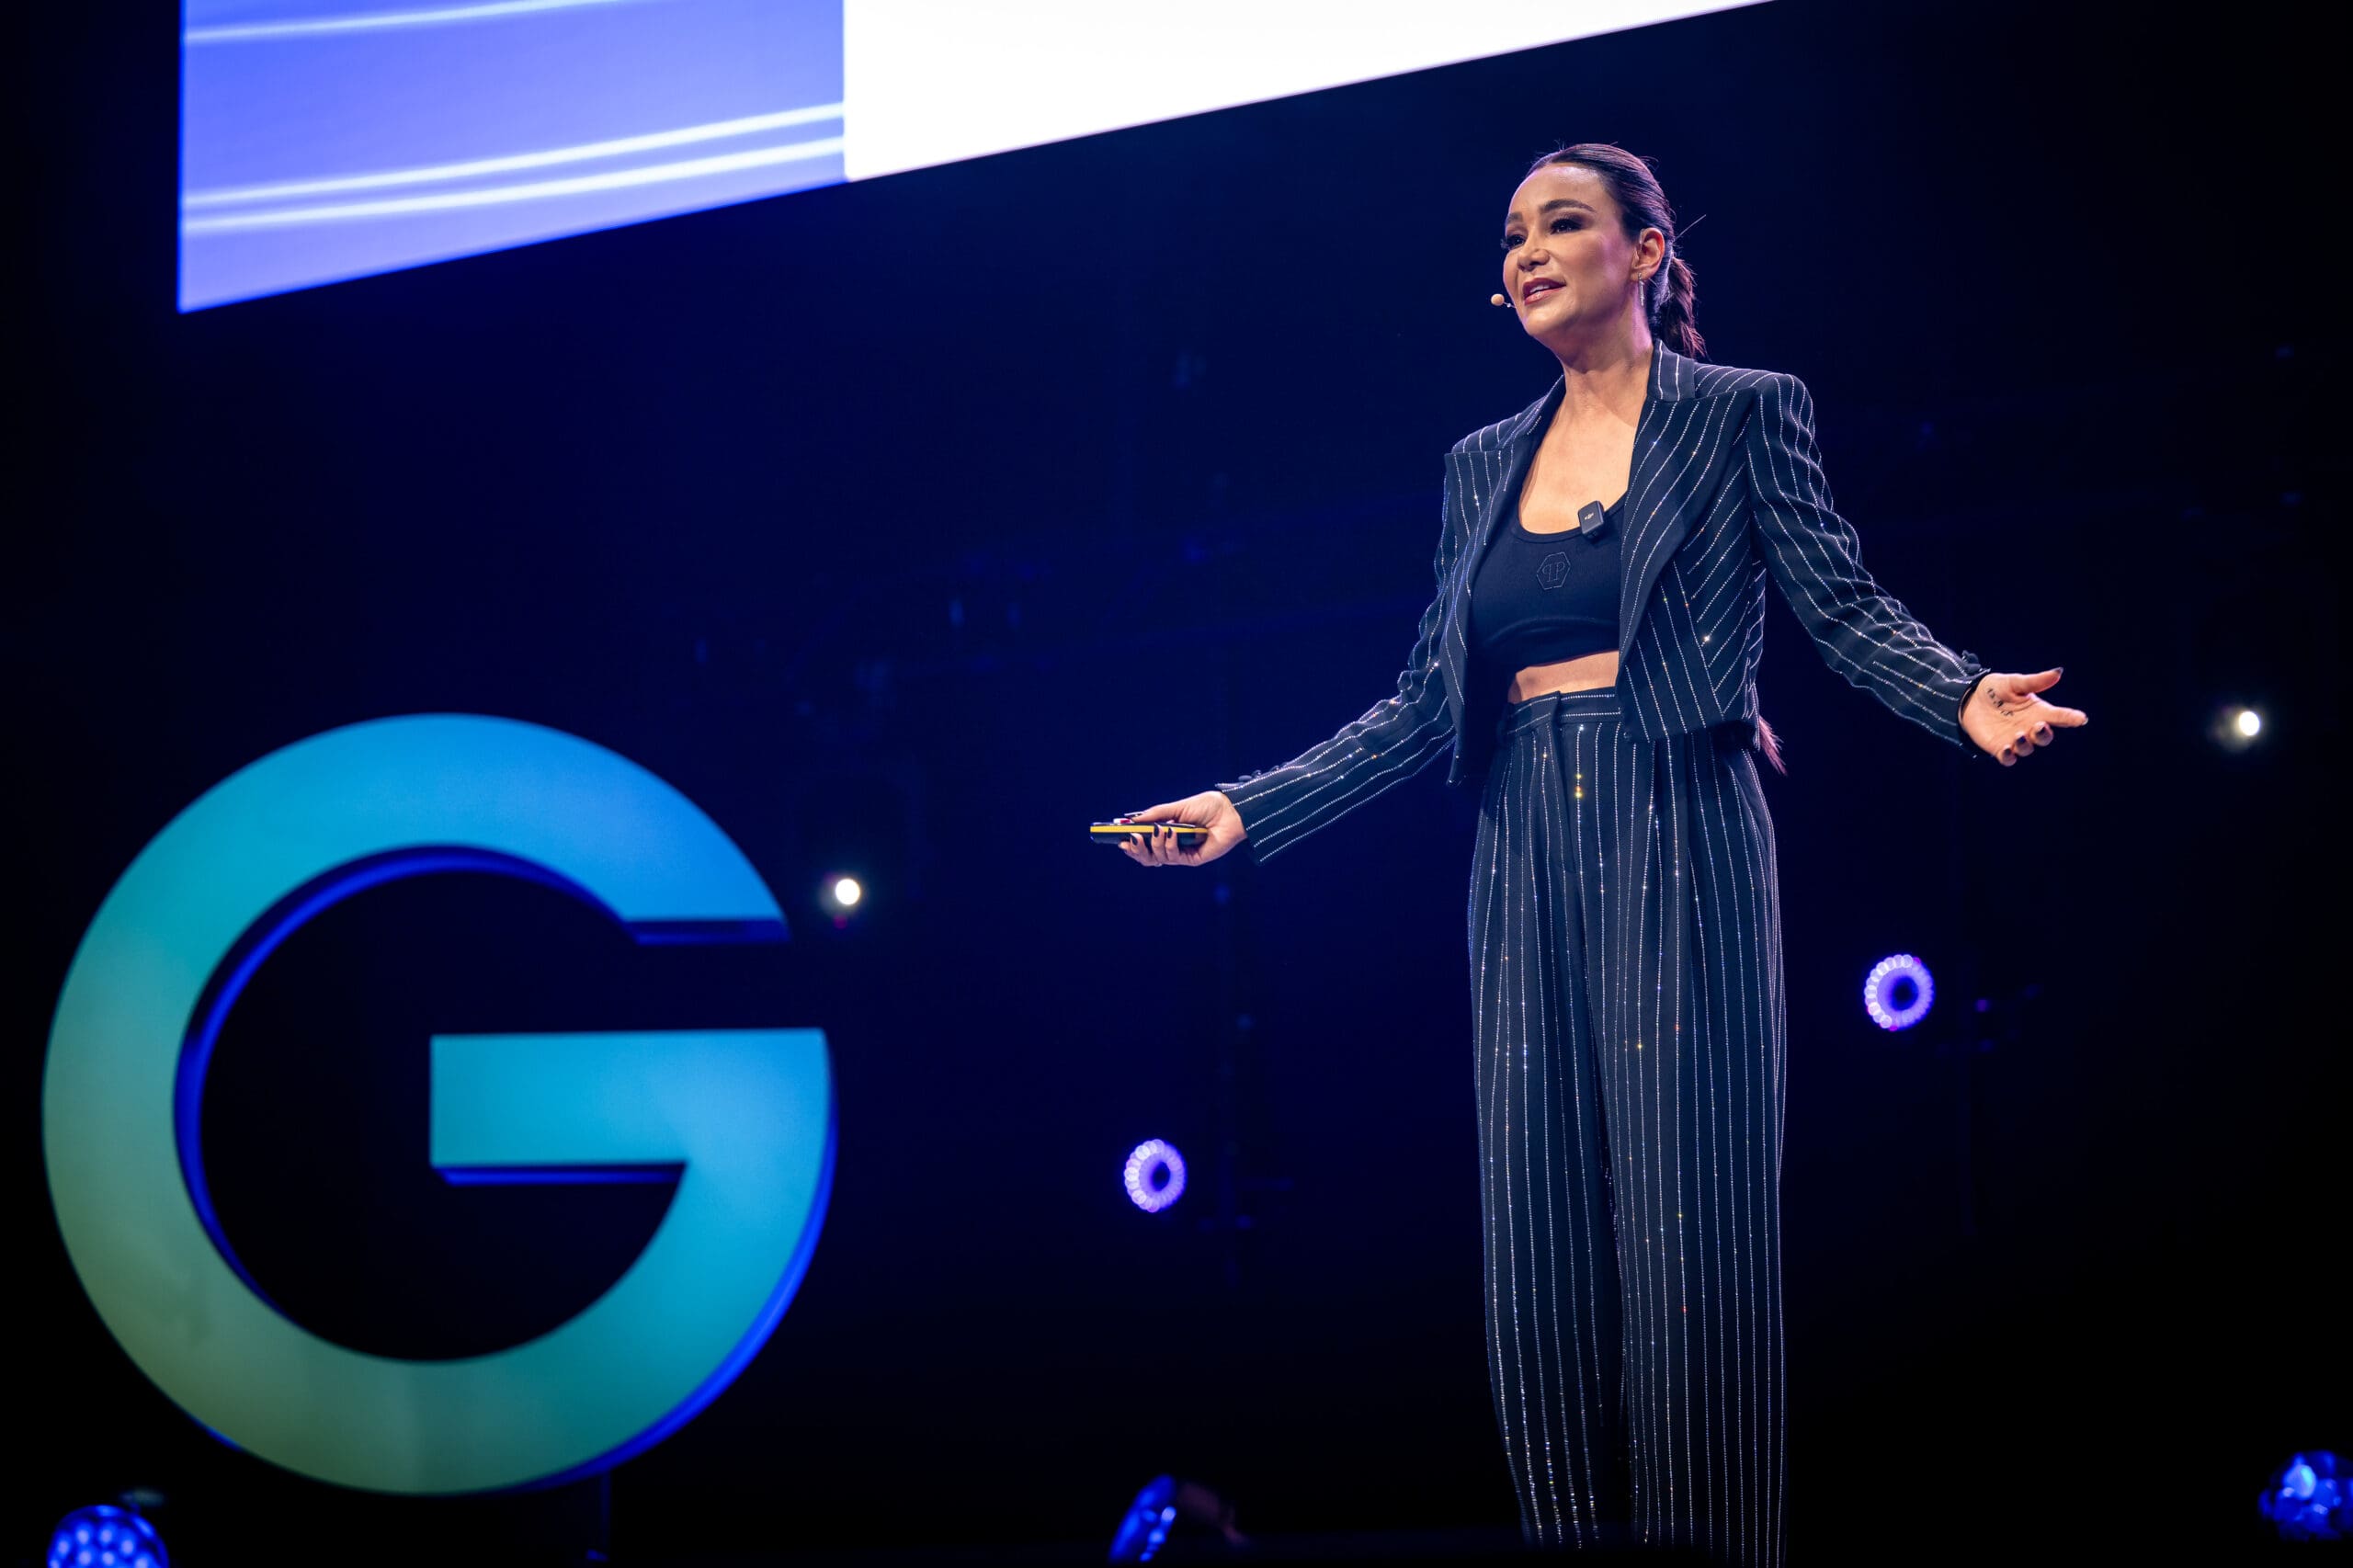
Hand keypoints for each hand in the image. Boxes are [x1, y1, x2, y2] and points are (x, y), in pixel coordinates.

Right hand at [1116, 791, 1244, 866]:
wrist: (1231, 811)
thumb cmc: (1207, 806)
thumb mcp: (1177, 807)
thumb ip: (1155, 814)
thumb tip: (1131, 820)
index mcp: (1168, 831)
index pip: (1146, 843)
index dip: (1132, 844)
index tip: (1119, 839)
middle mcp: (1174, 844)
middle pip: (1149, 856)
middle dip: (1137, 849)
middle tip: (1132, 839)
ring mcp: (1183, 852)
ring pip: (1159, 858)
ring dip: (1154, 844)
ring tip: (1158, 830)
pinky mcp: (1193, 859)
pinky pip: (1174, 857)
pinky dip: (1169, 845)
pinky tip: (1172, 833)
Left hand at [1961, 668, 2087, 766]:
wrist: (1969, 699)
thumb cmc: (1996, 690)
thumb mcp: (2014, 683)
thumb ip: (2035, 681)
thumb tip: (2058, 672)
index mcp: (2038, 711)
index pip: (2058, 716)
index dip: (2071, 717)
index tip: (2081, 718)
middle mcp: (2029, 727)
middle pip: (2044, 737)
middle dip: (2044, 734)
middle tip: (2039, 725)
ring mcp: (2015, 739)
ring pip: (2027, 748)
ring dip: (2025, 744)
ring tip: (2019, 734)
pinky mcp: (1999, 748)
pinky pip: (2008, 758)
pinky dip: (2009, 756)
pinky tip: (2006, 750)